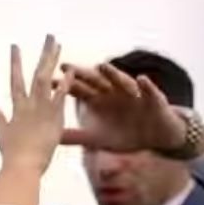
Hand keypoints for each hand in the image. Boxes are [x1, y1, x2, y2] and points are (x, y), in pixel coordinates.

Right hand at [0, 35, 69, 173]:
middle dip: (43, 54)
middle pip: (36, 73)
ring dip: (53, 60)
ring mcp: (41, 109)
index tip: (16, 46)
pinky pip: (61, 96)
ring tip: (59, 45)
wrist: (22, 166)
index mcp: (17, 108)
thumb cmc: (11, 154)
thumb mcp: (2, 133)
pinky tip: (71, 69)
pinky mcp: (53, 117)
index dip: (15, 62)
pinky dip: (65, 83)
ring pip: (47, 79)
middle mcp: (28, 104)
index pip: (15, 79)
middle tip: (50, 37)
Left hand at [58, 61, 186, 153]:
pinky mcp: (153, 99)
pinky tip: (141, 80)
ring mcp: (133, 94)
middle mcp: (113, 92)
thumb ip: (74, 136)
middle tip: (66, 66)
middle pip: (95, 82)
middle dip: (81, 74)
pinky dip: (145, 86)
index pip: (78, 90)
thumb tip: (50, 138)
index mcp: (98, 100)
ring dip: (112, 74)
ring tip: (102, 67)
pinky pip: (149, 91)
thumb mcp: (96, 138)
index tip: (48, 81)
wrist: (155, 137)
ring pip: (121, 81)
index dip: (64, 86)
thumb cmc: (124, 134)